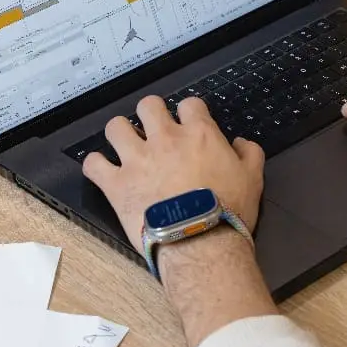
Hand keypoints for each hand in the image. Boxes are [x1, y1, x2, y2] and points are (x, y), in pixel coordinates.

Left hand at [81, 95, 264, 250]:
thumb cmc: (229, 211)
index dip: (189, 113)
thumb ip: (249, 153)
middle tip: (154, 131)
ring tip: (126, 147)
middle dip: (151, 114)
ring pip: (116, 127)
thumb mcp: (253, 178)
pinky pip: (94, 164)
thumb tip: (240, 142)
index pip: (189, 104)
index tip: (189, 124)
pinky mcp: (116, 184)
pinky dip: (97, 165)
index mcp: (199, 134)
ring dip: (121, 134)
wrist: (200, 242)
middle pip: (148, 105)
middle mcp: (165, 139)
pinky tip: (104, 171)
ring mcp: (137, 159)